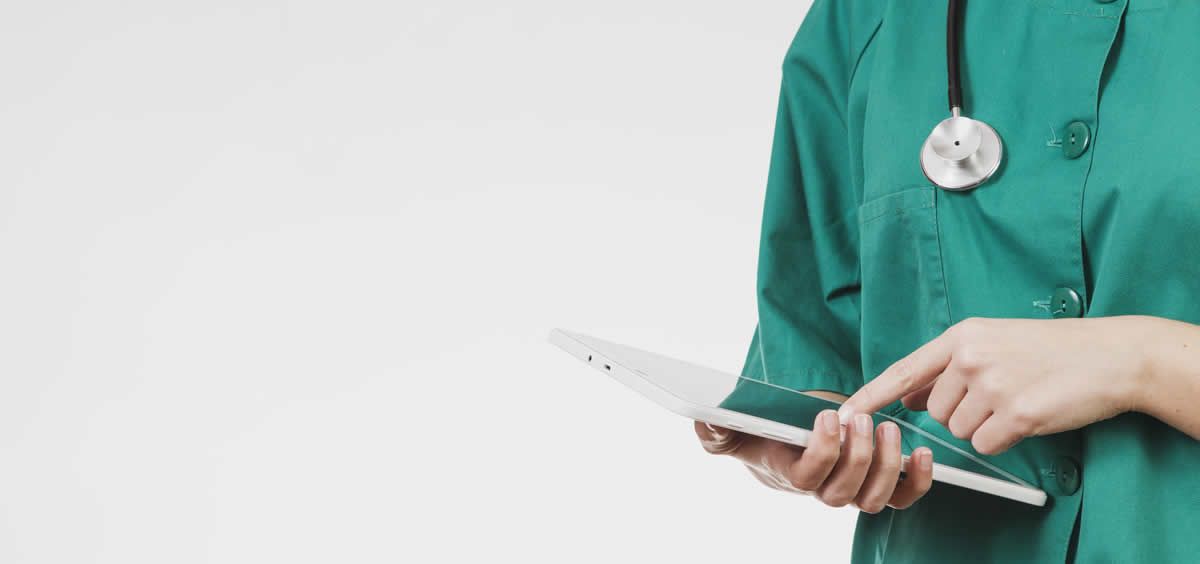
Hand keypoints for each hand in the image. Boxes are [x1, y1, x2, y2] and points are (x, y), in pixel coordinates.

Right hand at [695, 410, 932, 512]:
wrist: (786, 445)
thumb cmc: (763, 435)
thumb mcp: (735, 429)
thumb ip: (715, 429)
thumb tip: (704, 421)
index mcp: (793, 476)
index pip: (809, 478)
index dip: (823, 452)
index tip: (827, 416)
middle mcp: (825, 490)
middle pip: (845, 492)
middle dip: (858, 457)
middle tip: (861, 419)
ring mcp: (854, 489)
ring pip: (876, 498)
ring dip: (888, 466)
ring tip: (889, 429)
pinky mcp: (879, 482)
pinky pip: (904, 496)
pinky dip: (918, 480)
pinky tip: (922, 453)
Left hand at [838, 317, 1150, 454]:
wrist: (1110, 356)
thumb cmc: (1051, 349)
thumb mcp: (992, 343)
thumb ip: (947, 367)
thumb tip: (909, 396)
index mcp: (962, 336)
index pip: (903, 371)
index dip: (871, 396)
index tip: (844, 414)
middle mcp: (970, 357)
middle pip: (935, 411)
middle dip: (962, 412)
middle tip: (1000, 393)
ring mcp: (993, 385)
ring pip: (960, 430)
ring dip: (985, 426)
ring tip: (1017, 399)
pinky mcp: (1016, 413)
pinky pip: (987, 444)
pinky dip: (1004, 440)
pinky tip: (1028, 415)